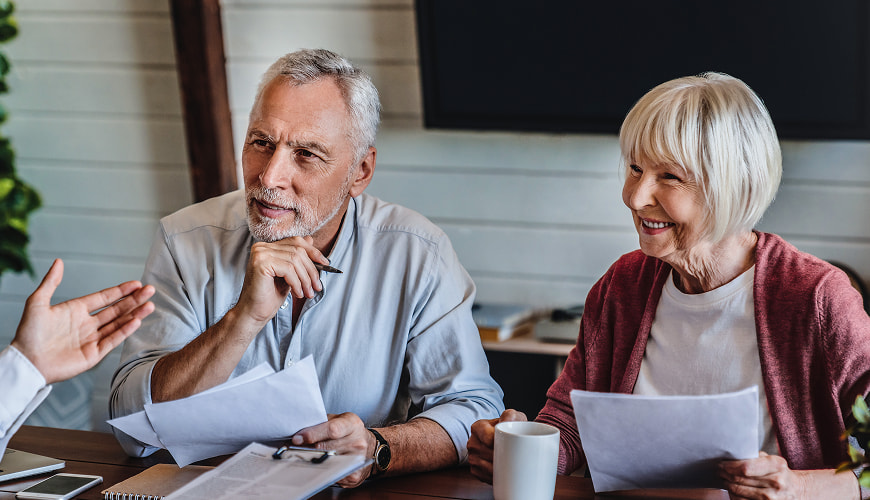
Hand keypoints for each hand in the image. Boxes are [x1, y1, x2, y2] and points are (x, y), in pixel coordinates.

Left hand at [11, 258, 154, 383]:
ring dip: (134, 314)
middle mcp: (87, 324)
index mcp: (76, 310)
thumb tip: (59, 261)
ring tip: (150, 305)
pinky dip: (125, 331)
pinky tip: (136, 321)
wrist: (25, 361)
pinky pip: (113, 340)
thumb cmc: (28, 333)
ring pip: (118, 324)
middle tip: (150, 290)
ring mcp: (92, 339)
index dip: (120, 291)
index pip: (104, 298)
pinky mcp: (93, 354)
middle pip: (116, 309)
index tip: (136, 284)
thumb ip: (50, 282)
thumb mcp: (37, 302)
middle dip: (134, 300)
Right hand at [236, 236, 328, 323]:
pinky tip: (297, 293)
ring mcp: (260, 254)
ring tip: (308, 293)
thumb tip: (311, 240)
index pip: (295, 242)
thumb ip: (296, 258)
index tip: (325, 264)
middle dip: (312, 270)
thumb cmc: (269, 296)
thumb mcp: (289, 274)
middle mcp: (261, 247)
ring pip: (295, 260)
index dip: (313, 251)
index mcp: (267, 247)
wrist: (253, 313)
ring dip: (306, 279)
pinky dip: (297, 283)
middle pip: (298, 250)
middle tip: (317, 286)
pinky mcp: (261, 263)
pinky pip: (289, 269)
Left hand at [291, 413, 371, 487]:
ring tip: (306, 456)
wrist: (369, 446)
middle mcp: (357, 441)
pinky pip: (332, 474)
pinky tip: (319, 465)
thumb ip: (321, 423)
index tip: (298, 438)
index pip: (332, 429)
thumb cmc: (349, 431)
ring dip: (313, 460)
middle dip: (307, 449)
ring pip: (327, 462)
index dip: (312, 434)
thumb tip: (298, 433)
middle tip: (296, 448)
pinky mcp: (354, 474)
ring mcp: (357, 459)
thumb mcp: (338, 420)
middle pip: (327, 448)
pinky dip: (322, 471)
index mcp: (352, 424)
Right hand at [467, 409, 526, 483]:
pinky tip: (504, 473)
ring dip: (499, 470)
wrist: (508, 439)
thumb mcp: (513, 417)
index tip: (511, 447)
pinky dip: (495, 477)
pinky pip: (484, 477)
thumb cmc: (511, 427)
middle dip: (503, 458)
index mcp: (478, 427)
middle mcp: (472, 442)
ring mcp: (472, 456)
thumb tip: (507, 421)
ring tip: (512, 467)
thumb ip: (510, 415)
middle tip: (517, 459)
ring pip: (486, 467)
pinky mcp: (475, 469)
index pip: (489, 439)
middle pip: (488, 454)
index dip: (501, 445)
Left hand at [719, 452, 807, 499]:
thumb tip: (732, 453)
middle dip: (724, 474)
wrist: (796, 489)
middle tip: (718, 470)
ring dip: (727, 485)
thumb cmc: (780, 472)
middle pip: (739, 479)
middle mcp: (776, 482)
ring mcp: (772, 497)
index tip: (721, 463)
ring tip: (722, 478)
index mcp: (776, 465)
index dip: (729, 466)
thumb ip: (755, 456)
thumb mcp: (772, 460)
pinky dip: (733, 495)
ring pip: (738, 491)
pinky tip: (731, 489)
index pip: (745, 467)